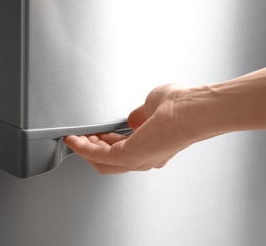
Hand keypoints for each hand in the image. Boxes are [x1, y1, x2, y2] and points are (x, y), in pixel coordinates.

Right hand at [64, 84, 190, 173]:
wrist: (193, 110)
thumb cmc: (183, 106)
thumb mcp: (154, 106)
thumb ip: (140, 114)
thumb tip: (132, 118)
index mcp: (152, 145)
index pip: (123, 148)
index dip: (105, 141)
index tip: (92, 134)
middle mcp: (145, 157)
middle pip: (110, 159)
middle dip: (92, 147)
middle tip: (79, 137)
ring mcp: (137, 159)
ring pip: (102, 161)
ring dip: (85, 149)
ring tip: (74, 138)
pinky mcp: (128, 156)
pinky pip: (98, 156)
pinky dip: (83, 148)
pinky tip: (74, 140)